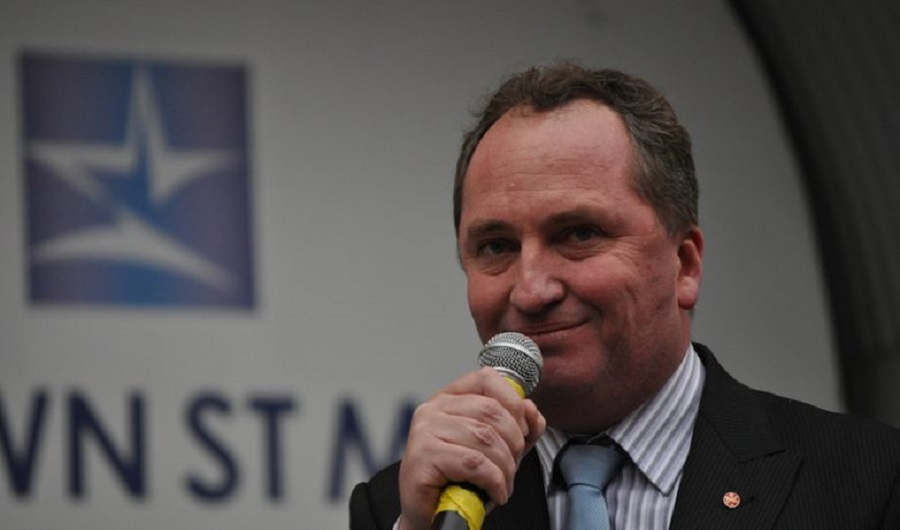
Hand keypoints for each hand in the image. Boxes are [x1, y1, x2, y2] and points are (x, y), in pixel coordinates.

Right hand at [397, 367, 545, 529]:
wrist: (430, 514)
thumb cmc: (458, 480)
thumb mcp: (495, 448)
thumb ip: (517, 427)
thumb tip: (531, 411)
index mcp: (449, 399)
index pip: (486, 379)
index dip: (513, 402)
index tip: (523, 428)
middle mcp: (433, 409)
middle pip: (491, 411)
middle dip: (513, 443)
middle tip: (512, 466)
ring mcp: (425, 431)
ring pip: (484, 438)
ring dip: (505, 467)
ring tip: (502, 484)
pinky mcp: (423, 457)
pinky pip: (474, 463)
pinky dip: (494, 481)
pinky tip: (495, 492)